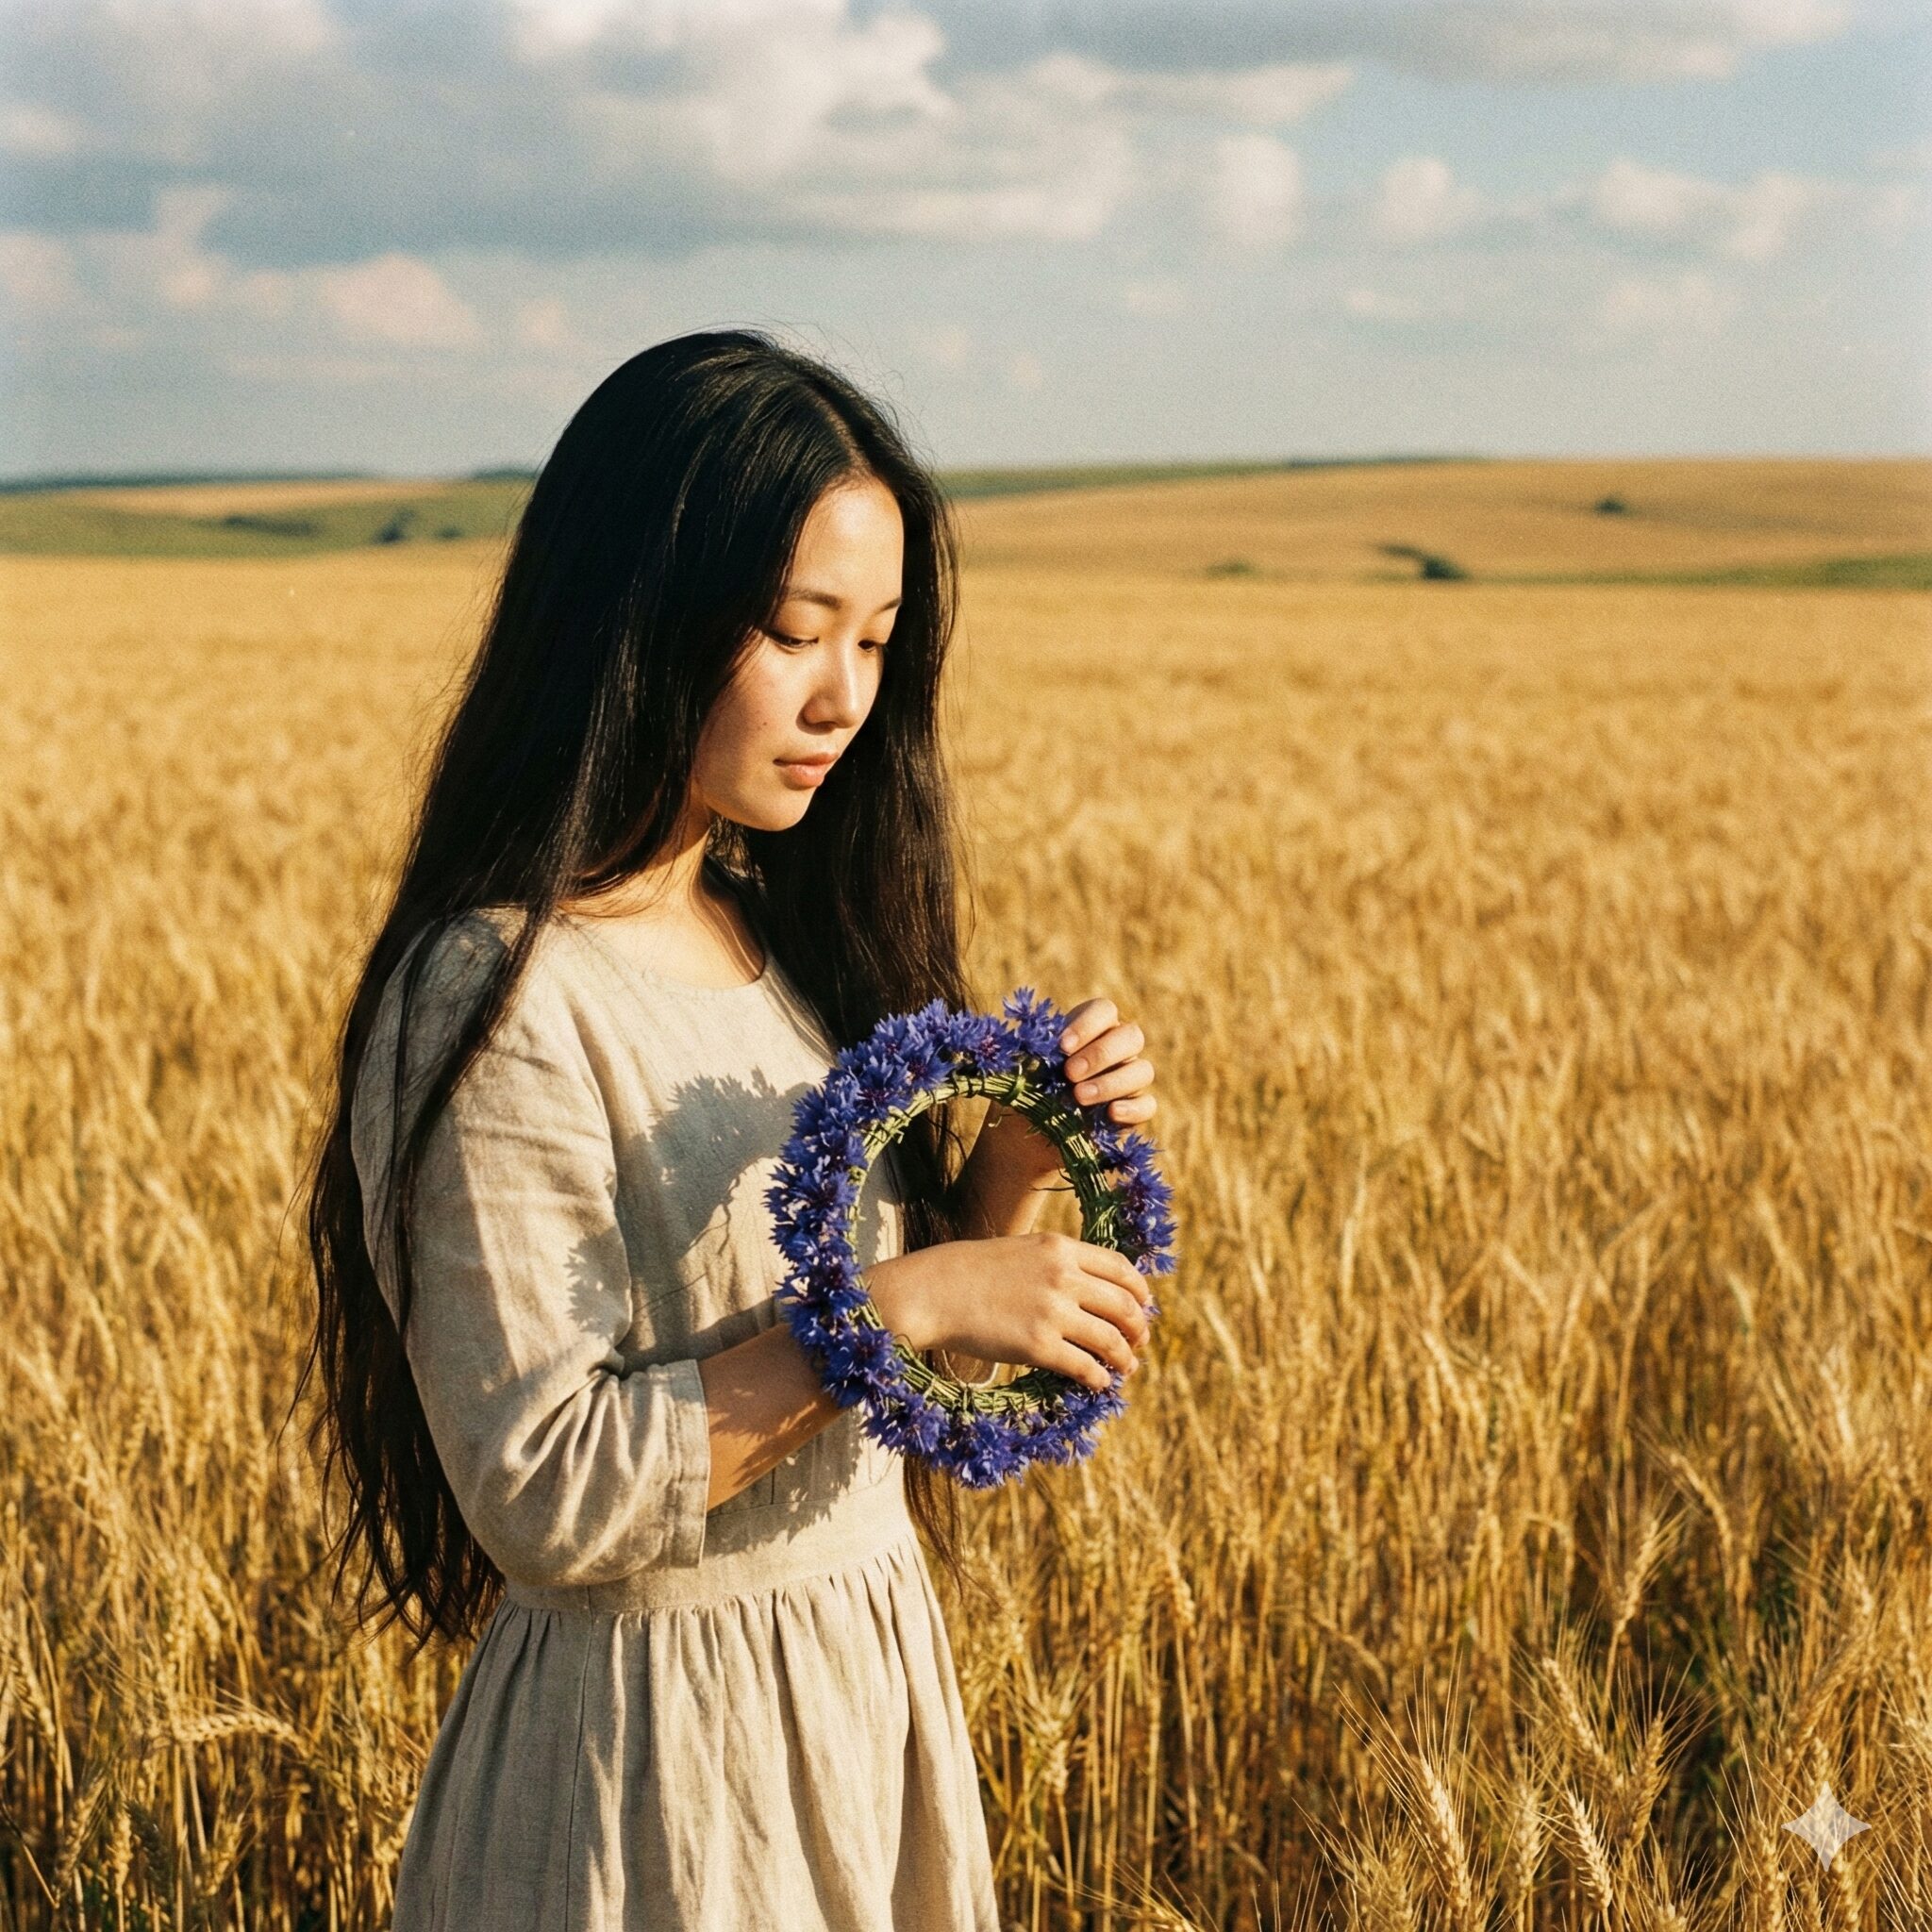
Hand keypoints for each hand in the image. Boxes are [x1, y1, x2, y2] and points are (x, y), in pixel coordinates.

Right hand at [864, 1231, 1153, 1393]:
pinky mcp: (1038, 1346)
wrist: (932, 1291)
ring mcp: (1052, 1311)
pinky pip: (1085, 1366)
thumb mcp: (1020, 1251)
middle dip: (1139, 1328)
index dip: (1140, 1292)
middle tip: (1139, 1343)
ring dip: (1125, 1358)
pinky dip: (1099, 1378)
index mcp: (1060, 1248)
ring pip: (1111, 1340)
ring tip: (1125, 1368)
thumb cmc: (969, 1272)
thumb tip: (1089, 1290)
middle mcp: (1063, 1277)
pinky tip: (1099, 1383)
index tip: (1144, 1307)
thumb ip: (1056, 1265)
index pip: (1121, 1268)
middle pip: (1124, 1305)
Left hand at [974, 996, 1160, 1185]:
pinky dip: (1132, 1108)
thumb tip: (1038, 1041)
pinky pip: (1148, 1105)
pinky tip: (1109, 1114)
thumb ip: (1033, 1052)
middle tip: (1070, 1073)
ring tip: (1078, 1097)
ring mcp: (1128, 1080)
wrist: (1023, 1139)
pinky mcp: (1133, 1112)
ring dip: (1110, 1082)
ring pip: (1142, 1071)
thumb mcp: (1021, 1069)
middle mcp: (1115, 1050)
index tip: (1061, 1047)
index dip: (1087, 1024)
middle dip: (1101, 1053)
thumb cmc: (1023, 1093)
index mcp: (1089, 1029)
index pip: (1104, 1010)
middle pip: (1131, 1036)